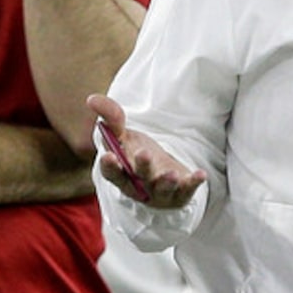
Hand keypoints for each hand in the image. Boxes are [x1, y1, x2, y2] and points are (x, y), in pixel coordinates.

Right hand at [87, 93, 205, 209]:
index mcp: (121, 173)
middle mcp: (139, 186)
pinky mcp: (180, 194)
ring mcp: (160, 192)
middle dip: (141, 167)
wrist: (161, 175)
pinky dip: (193, 183)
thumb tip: (91, 99)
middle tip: (143, 154)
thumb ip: (111, 118)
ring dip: (166, 181)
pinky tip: (200, 174)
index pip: (111, 173)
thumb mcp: (124, 136)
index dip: (110, 166)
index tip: (109, 156)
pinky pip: (187, 190)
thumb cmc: (136, 154)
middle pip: (138, 179)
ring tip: (171, 174)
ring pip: (162, 188)